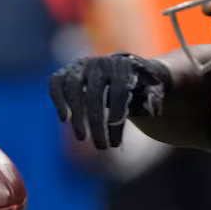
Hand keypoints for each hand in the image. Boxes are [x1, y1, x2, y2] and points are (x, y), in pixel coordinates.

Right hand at [49, 54, 171, 149]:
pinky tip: (64, 119)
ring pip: (73, 89)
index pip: (119, 92)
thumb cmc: (138, 84)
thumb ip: (154, 98)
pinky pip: (56, 84)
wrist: (121, 67)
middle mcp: (100, 63)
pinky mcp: (65, 71)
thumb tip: (154, 111)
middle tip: (101, 146)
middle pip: (95, 94)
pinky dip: (57, 100)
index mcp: (123, 66)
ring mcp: (80, 66)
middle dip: (96, 123)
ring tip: (82, 138)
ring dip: (77, 116)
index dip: (117, 118)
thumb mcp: (152, 89)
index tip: (116, 141)